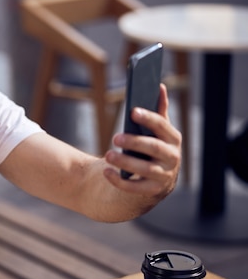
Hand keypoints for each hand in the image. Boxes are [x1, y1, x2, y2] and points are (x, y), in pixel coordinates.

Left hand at [104, 84, 181, 198]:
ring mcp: (163, 176)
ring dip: (125, 162)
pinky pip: (134, 187)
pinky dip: (119, 180)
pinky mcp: (152, 191)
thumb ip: (159, 111)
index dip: (149, 118)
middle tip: (115, 137)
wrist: (156, 181)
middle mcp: (172, 158)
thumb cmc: (152, 148)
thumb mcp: (157, 131)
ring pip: (144, 169)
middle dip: (134, 141)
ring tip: (108, 155)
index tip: (132, 111)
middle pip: (153, 148)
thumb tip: (159, 86)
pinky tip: (106, 172)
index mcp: (173, 139)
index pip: (162, 126)